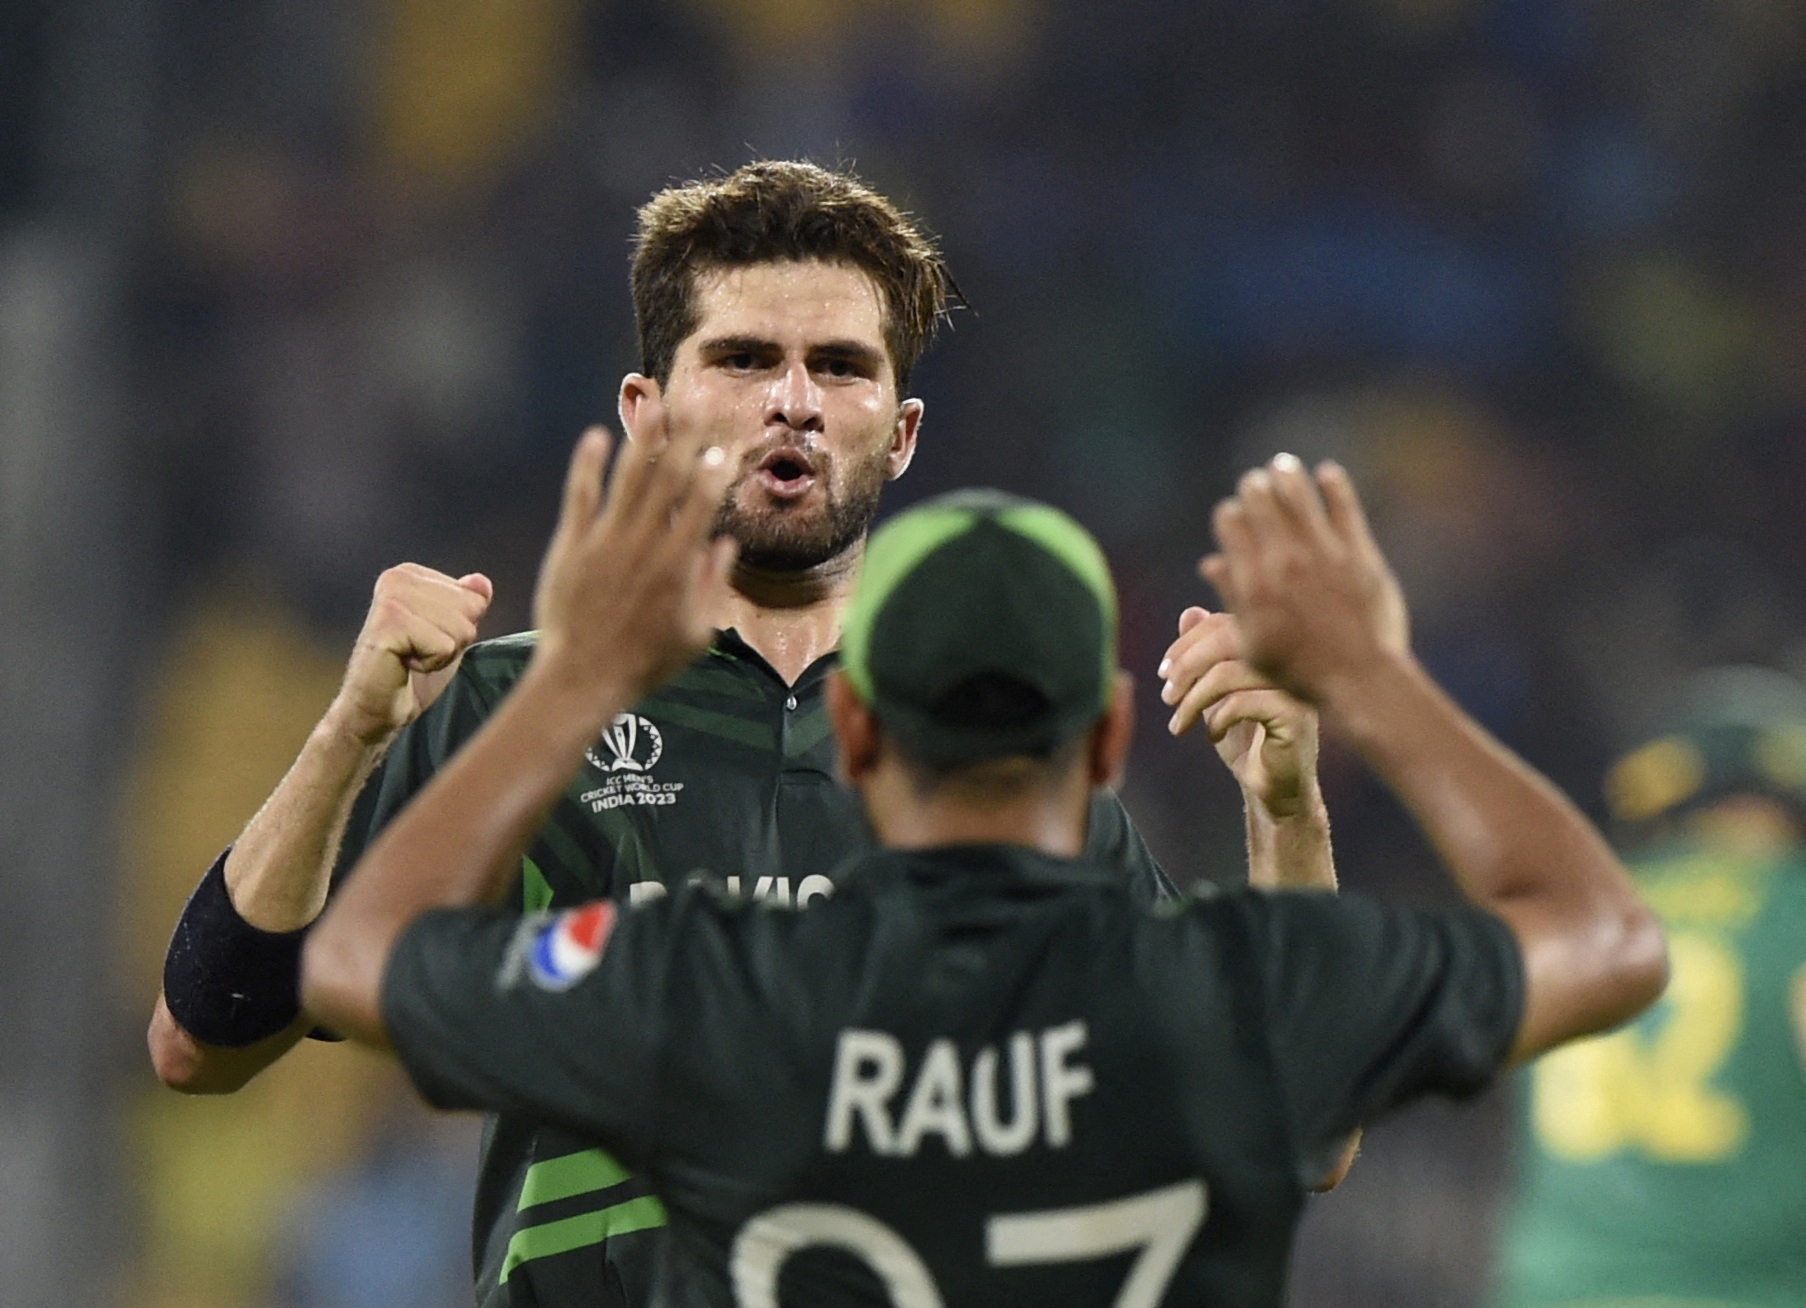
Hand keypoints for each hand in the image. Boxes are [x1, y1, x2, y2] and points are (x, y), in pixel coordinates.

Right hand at [328, 564, 493, 745]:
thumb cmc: (412, 672)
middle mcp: (398, 577)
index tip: (426, 639)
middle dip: (454, 641)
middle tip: (418, 652)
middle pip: (471, 609)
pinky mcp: (389, 623)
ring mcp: (391, 598)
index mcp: (410, 573)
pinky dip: (432, 664)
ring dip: (442, 654)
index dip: (460, 628)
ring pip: (461, 628)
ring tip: (410, 658)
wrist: (375, 708)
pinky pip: (444, 646)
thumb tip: (482, 582)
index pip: (476, 596)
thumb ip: (468, 604)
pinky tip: (404, 665)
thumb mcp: (450, 633)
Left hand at [530, 409, 736, 705]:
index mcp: (678, 566)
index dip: (713, 471)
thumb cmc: (645, 663)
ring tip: (652, 404)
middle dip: (684, 439)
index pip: (700, 505)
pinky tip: (595, 436)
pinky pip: (581, 496)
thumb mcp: (696, 635)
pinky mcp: (572, 546)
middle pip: (668, 480)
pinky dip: (587, 466)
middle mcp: (644, 545)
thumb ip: (713, 586)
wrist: (583, 677)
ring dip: (642, 439)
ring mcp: (605, 542)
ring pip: (627, 479)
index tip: (723, 445)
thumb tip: (726, 545)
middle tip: (696, 405)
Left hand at [1159, 606, 1320, 818]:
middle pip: (1229, 638)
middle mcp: (1288, 660)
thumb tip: (1189, 613)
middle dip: (1187, 665)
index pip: (1225, 623)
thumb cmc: (1245, 739)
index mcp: (1271, 649)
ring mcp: (1295, 686)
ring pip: (1231, 672)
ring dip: (1194, 699)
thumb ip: (1204, 655)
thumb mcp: (1215, 693)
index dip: (1187, 643)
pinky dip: (1217, 719)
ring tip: (1180, 723)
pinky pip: (1244, 702)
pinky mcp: (1296, 716)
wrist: (1273, 789)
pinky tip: (1212, 736)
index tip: (1163, 672)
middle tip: (1166, 696)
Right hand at [1201, 454, 1409, 708]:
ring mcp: (1324, 554)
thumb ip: (1233, 597)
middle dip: (1254, 487)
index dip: (1230, 512)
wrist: (1359, 679)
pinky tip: (1326, 474)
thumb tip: (1211, 561)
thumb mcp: (1252, 642)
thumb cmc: (1300, 670)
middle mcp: (1285, 561)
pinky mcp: (1359, 554)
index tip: (1235, 513)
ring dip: (1287, 474)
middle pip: (1261, 500)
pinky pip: (1344, 507)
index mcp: (1255, 582)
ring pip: (1298, 495)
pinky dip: (1333, 485)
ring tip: (1283, 466)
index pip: (1231, 523)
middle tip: (1256, 483)